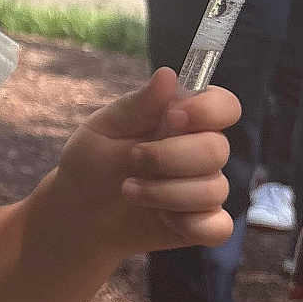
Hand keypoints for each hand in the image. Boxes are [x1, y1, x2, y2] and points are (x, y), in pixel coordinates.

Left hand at [56, 66, 241, 254]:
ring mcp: (203, 190)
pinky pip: (218, 227)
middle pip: (218, 149)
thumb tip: (168, 74)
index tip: (173, 116)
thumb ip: (138, 105)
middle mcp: (200, 152)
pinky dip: (189, 224)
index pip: (224, 106)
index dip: (208, 110)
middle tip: (134, 159)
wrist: (78, 213)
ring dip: (164, 192)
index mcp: (183, 120)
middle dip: (169, 157)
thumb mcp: (105, 128)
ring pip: (214, 189)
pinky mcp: (201, 225)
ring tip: (128, 190)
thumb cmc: (91, 163)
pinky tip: (160, 218)